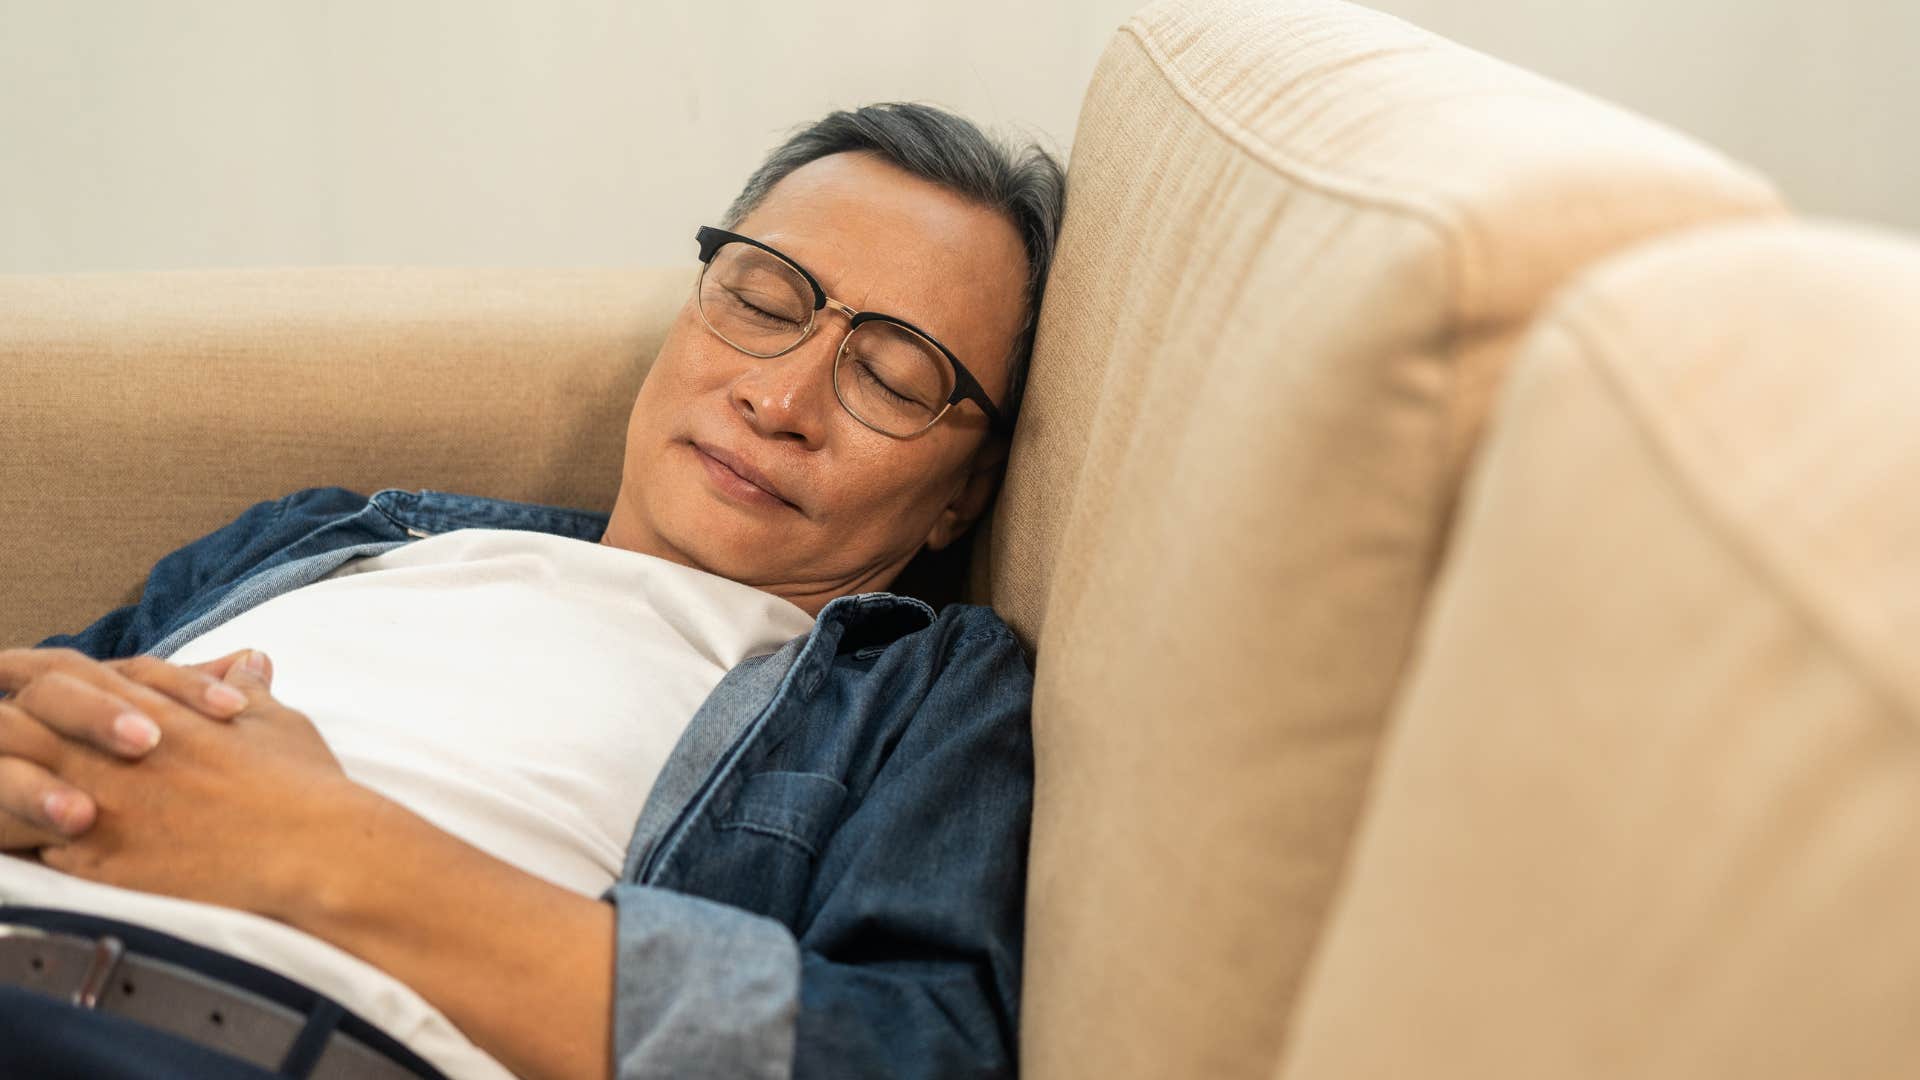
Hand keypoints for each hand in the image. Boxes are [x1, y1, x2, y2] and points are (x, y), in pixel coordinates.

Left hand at [2, 648, 358, 918]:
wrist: (312, 852)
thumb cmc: (305, 788)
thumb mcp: (278, 723)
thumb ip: (251, 688)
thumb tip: (249, 660)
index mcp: (153, 709)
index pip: (66, 674)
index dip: (25, 672)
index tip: (4, 675)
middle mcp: (113, 751)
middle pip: (16, 721)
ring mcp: (100, 804)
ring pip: (7, 783)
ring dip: (0, 787)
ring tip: (2, 797)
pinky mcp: (98, 861)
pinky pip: (24, 848)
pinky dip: (13, 841)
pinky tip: (18, 845)